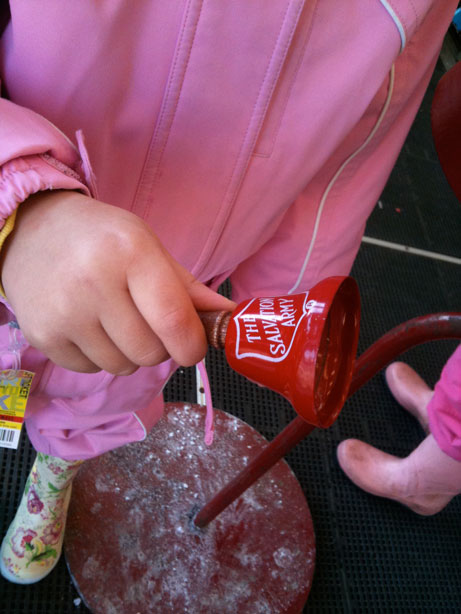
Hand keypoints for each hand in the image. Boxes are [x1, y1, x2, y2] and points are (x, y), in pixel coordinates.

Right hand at [1, 191, 234, 373]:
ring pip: (122, 366)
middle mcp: (93, 282)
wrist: (34, 229)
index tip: (193, 347)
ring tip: (114, 320)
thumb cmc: (102, 238)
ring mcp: (64, 312)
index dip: (192, 345)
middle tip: (146, 322)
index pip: (173, 319)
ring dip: (128, 353)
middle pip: (149, 352)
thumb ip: (188, 287)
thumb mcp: (148, 247)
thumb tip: (229, 317)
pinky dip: (99, 356)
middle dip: (159, 346)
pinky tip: (89, 325)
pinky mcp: (43, 336)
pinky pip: (91, 370)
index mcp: (130, 253)